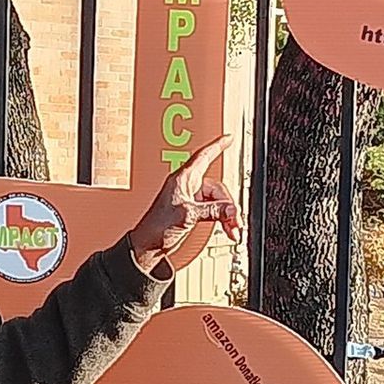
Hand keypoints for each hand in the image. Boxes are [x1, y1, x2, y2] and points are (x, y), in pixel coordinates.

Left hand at [127, 135, 243, 273]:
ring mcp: (190, 199)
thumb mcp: (188, 215)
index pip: (204, 156)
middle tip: (235, 220)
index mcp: (183, 179)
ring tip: (232, 229)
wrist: (148, 245)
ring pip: (218, 202)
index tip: (229, 138)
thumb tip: (230, 209)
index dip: (218, 146)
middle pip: (218, 188)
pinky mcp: (192, 211)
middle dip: (229, 205)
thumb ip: (212, 210)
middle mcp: (188, 186)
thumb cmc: (157, 227)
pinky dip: (222, 220)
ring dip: (228, 216)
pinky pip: (214, 211)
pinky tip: (227, 229)